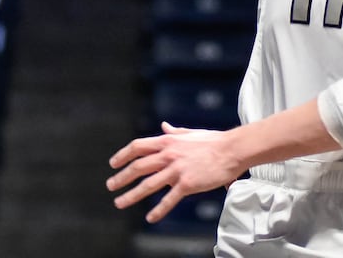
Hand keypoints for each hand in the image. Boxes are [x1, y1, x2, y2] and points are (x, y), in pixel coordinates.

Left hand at [107, 121, 241, 221]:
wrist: (232, 150)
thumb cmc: (213, 141)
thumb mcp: (190, 133)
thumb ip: (175, 132)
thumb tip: (164, 126)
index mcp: (168, 141)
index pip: (138, 147)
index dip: (123, 155)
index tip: (113, 163)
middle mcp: (168, 154)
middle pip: (138, 167)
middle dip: (121, 177)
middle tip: (110, 186)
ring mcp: (177, 170)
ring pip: (148, 185)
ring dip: (131, 195)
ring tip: (120, 203)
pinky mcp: (187, 183)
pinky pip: (169, 199)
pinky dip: (158, 210)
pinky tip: (150, 217)